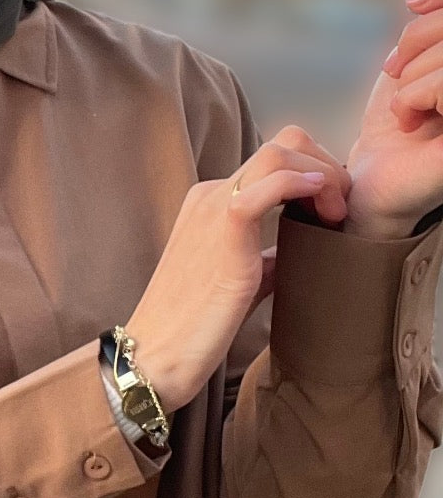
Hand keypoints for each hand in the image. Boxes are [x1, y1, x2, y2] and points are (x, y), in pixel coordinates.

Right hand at [124, 126, 349, 413]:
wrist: (156, 353)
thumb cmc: (193, 328)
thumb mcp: (238, 281)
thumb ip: (266, 258)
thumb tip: (299, 250)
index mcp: (210, 204)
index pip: (273, 161)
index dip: (314, 175)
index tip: (332, 211)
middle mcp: (210, 195)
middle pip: (283, 144)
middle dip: (325, 165)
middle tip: (341, 209)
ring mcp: (213, 206)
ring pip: (281, 152)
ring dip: (322, 175)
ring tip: (335, 214)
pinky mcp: (224, 226)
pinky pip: (271, 182)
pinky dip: (305, 183)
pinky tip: (323, 207)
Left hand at [345, 0, 442, 239]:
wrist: (372, 184)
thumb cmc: (393, 125)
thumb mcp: (411, 63)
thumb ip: (428, 28)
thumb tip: (418, 0)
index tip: (414, 4)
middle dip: (419, 39)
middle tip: (397, 72)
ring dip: (412, 77)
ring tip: (406, 108)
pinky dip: (414, 96)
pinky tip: (410, 121)